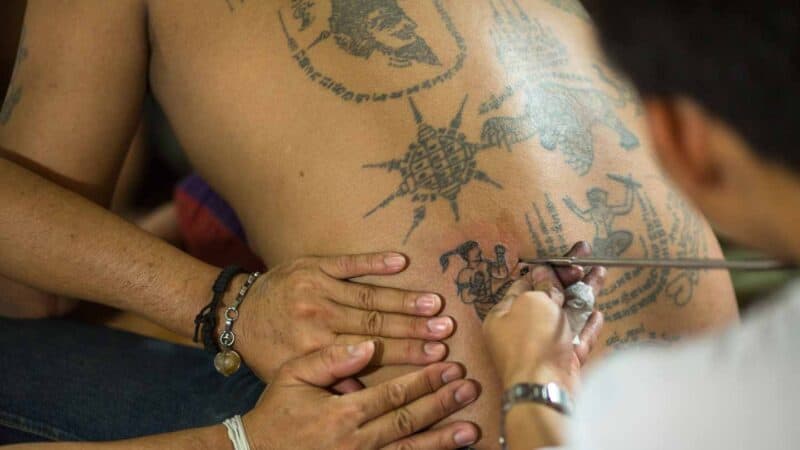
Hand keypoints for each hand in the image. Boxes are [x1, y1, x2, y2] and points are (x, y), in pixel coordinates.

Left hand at [235, 252, 454, 379]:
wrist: (236, 312)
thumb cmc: (270, 347)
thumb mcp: (294, 374)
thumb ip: (333, 380)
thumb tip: (374, 392)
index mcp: (315, 347)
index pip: (370, 350)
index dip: (405, 353)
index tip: (436, 355)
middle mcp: (318, 317)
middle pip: (376, 322)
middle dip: (414, 326)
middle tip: (447, 328)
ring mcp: (317, 287)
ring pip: (368, 295)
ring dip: (404, 298)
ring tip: (434, 303)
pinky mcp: (313, 265)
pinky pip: (348, 262)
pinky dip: (374, 262)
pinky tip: (400, 261)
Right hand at [244, 341, 479, 449]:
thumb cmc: (276, 410)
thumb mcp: (293, 374)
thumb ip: (331, 358)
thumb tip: (368, 345)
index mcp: (341, 412)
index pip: (393, 393)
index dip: (424, 380)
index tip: (449, 364)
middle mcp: (355, 441)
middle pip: (408, 421)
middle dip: (442, 404)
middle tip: (469, 388)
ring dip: (442, 441)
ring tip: (470, 430)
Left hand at [483, 242, 605, 391]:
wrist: (544, 387)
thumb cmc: (530, 342)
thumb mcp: (533, 302)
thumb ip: (542, 286)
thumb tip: (545, 273)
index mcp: (503, 315)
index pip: (524, 284)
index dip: (545, 269)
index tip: (564, 257)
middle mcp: (520, 330)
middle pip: (548, 298)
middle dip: (568, 277)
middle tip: (587, 256)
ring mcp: (542, 347)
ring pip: (566, 315)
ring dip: (583, 294)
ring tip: (600, 272)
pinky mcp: (562, 363)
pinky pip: (575, 339)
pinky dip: (587, 325)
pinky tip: (598, 312)